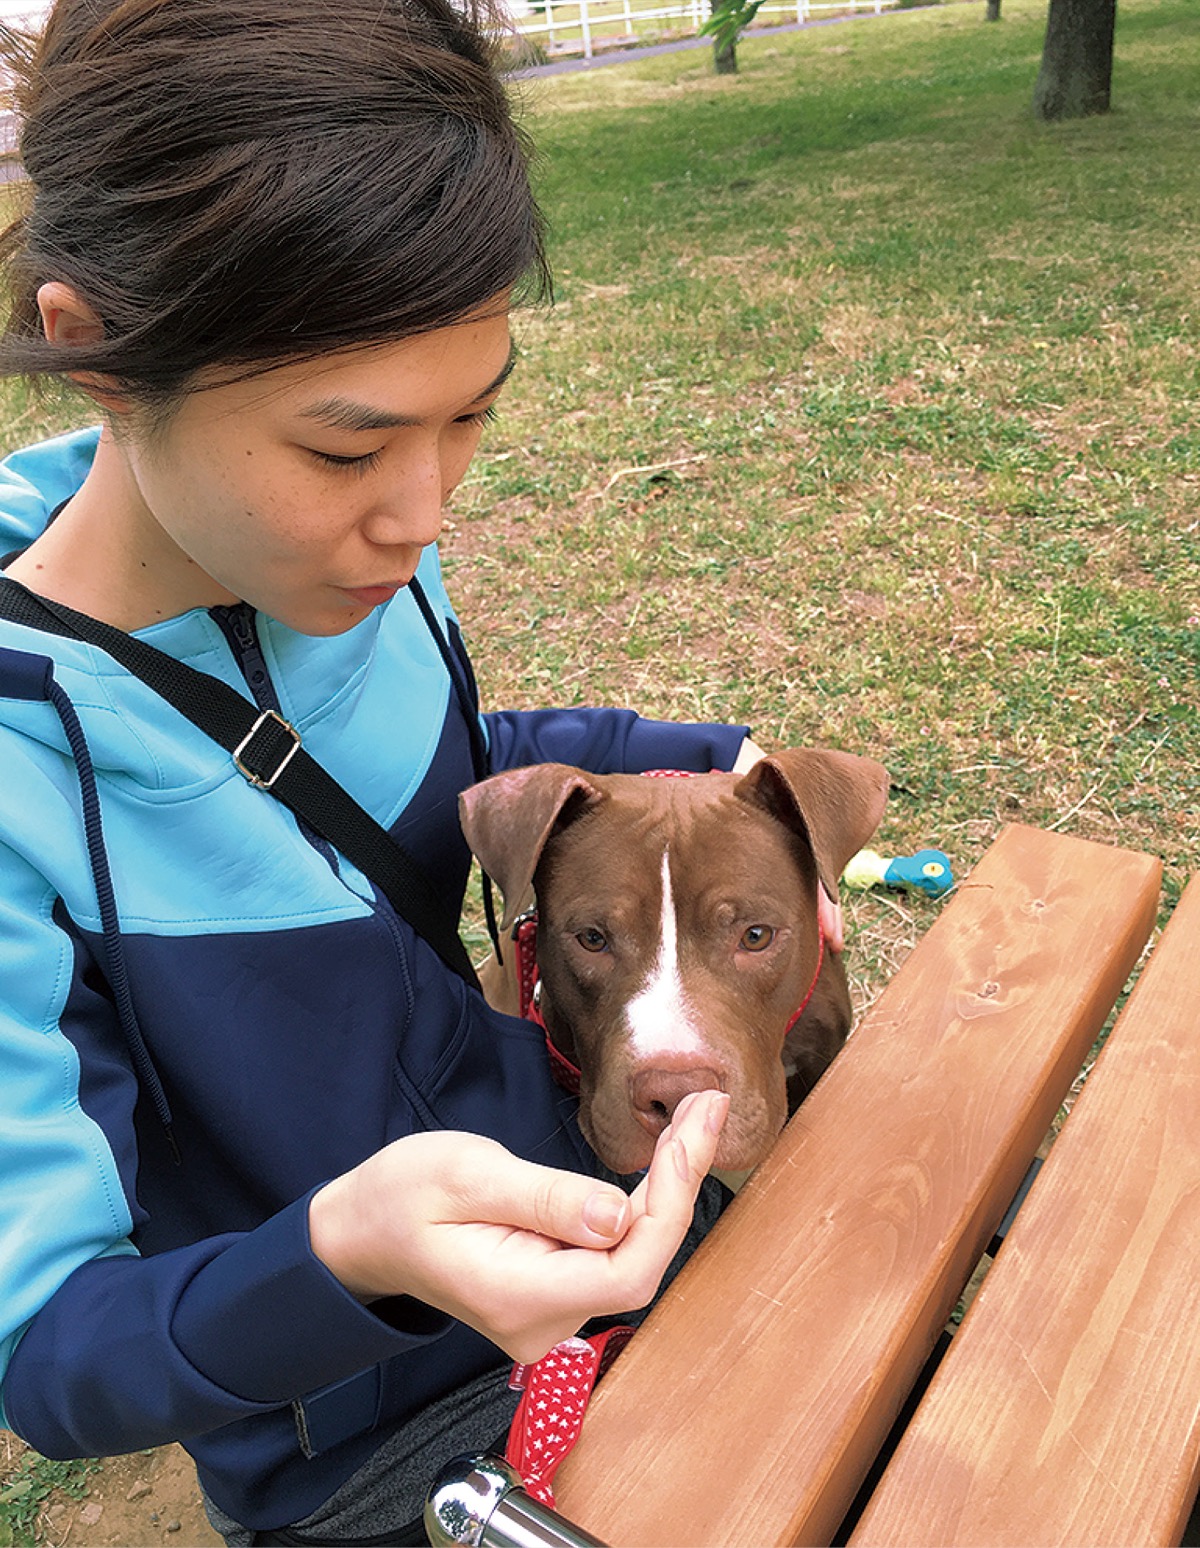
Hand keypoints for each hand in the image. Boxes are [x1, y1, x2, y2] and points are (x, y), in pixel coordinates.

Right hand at [308, 1089, 729, 1362]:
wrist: (359, 1231)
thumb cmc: (400, 1195)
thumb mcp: (465, 1175)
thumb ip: (543, 1199)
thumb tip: (616, 1217)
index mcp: (517, 1294)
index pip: (627, 1271)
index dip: (672, 1205)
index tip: (690, 1134)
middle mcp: (542, 1320)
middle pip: (640, 1262)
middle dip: (682, 1183)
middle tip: (707, 1106)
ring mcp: (548, 1312)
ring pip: (633, 1256)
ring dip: (669, 1188)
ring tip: (695, 1118)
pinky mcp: (552, 1290)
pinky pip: (612, 1251)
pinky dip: (643, 1201)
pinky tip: (664, 1157)